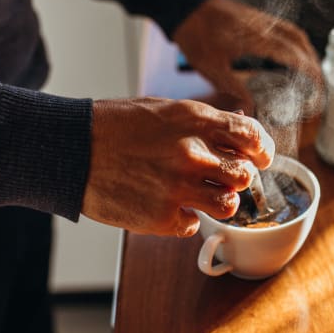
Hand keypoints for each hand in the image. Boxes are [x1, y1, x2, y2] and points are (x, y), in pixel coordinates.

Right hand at [82, 98, 274, 236]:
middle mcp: (192, 153)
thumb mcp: (161, 108)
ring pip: (229, 205)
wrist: (72, 148)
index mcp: (193, 120)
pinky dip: (187, 217)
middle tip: (224, 177)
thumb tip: (237, 125)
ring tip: (200, 194)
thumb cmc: (114, 125)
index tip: (260, 157)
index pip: (251, 136)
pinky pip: (194, 224)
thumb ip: (202, 120)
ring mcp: (178, 187)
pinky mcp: (162, 217)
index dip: (262, 149)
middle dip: (238, 176)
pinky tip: (168, 204)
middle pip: (244, 175)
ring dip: (219, 200)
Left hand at [172, 0, 322, 99]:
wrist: (184, 5)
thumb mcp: (211, 68)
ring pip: (293, 32)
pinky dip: (294, 41)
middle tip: (318, 84)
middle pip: (299, 40)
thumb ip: (234, 88)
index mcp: (256, 38)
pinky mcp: (254, 16)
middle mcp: (263, 25)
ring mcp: (260, 19)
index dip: (309, 70)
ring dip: (305, 50)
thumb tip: (252, 109)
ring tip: (310, 72)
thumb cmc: (195, 36)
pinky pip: (283, 27)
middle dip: (313, 62)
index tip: (319, 87)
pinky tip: (289, 54)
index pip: (293, 53)